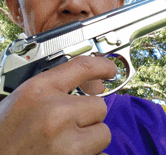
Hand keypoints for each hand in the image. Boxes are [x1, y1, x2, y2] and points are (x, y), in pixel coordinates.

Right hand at [0, 55, 116, 153]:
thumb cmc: (4, 133)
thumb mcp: (26, 98)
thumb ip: (58, 87)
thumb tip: (95, 85)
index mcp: (39, 91)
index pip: (83, 67)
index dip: (102, 65)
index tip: (110, 69)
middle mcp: (54, 115)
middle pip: (99, 105)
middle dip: (88, 114)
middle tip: (70, 122)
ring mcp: (65, 145)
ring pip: (103, 133)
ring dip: (91, 137)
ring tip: (67, 141)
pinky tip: (69, 154)